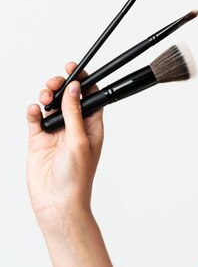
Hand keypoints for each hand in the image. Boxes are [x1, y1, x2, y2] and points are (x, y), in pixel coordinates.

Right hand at [26, 61, 104, 226]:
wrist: (57, 202)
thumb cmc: (76, 177)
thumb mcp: (79, 140)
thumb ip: (75, 113)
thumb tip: (76, 88)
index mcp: (92, 125)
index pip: (90, 96)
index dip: (84, 80)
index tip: (75, 68)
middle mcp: (75, 126)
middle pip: (68, 96)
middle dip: (61, 85)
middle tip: (54, 82)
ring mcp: (56, 132)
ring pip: (50, 104)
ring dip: (46, 95)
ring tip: (45, 98)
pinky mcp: (38, 140)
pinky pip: (35, 119)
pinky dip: (33, 111)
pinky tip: (34, 110)